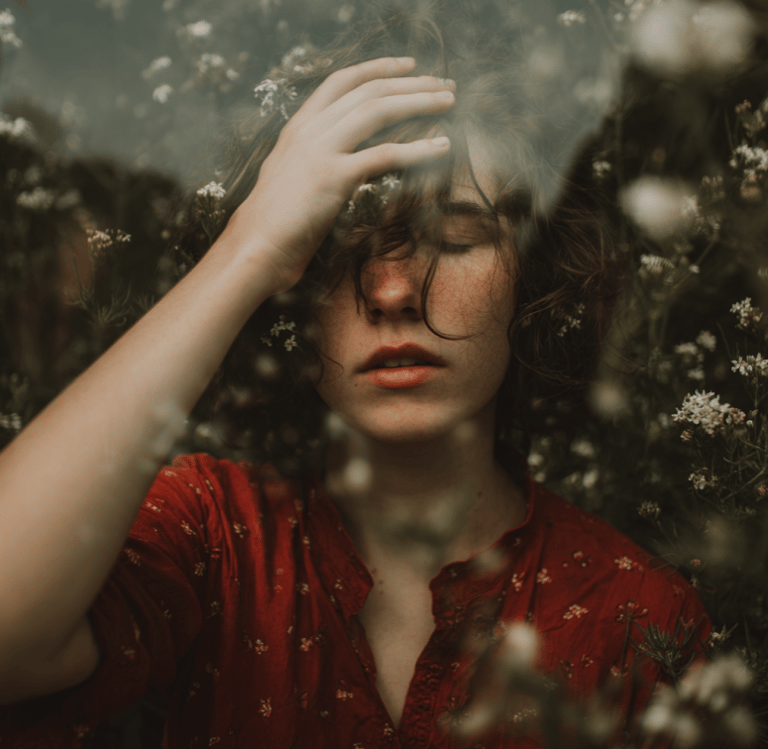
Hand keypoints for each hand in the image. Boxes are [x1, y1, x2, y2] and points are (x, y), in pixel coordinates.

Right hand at [221, 57, 454, 294]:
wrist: (252, 248)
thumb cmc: (272, 225)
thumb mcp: (290, 180)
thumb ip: (313, 162)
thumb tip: (341, 165)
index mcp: (298, 128)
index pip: (341, 82)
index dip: (378, 69)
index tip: (408, 66)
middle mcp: (309, 131)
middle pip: (367, 91)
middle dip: (411, 83)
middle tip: (444, 84)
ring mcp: (320, 151)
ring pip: (377, 110)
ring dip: (419, 102)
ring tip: (449, 102)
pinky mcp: (333, 178)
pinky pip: (384, 155)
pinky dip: (418, 149)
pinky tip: (441, 147)